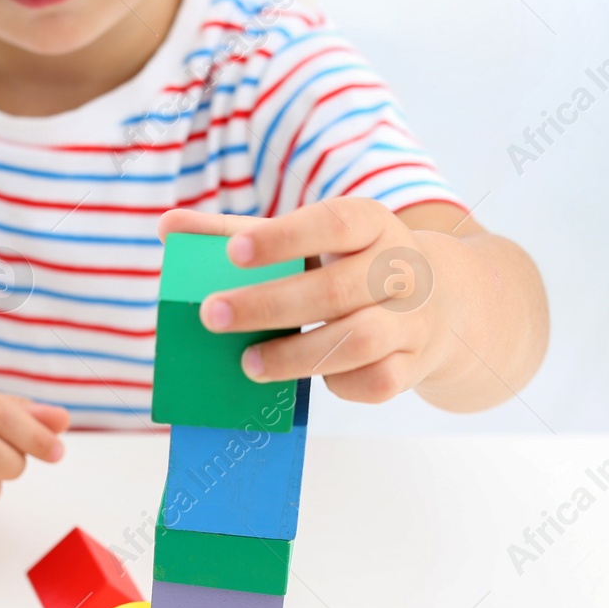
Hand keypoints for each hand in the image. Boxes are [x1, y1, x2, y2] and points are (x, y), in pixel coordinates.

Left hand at [157, 199, 463, 402]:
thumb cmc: (349, 265)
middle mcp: (401, 268)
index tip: (233, 252)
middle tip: (212, 317)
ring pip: (360, 341)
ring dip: (298, 356)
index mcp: (371, 224)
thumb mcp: (307, 240)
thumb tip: (167, 227)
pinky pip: (377, 382)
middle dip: (270, 306)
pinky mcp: (413, 365)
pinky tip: (303, 381)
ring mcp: (413, 319)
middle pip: (336, 290)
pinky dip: (338, 384)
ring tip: (247, 364)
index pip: (333, 223)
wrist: (441, 300)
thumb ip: (241, 233)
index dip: (284, 238)